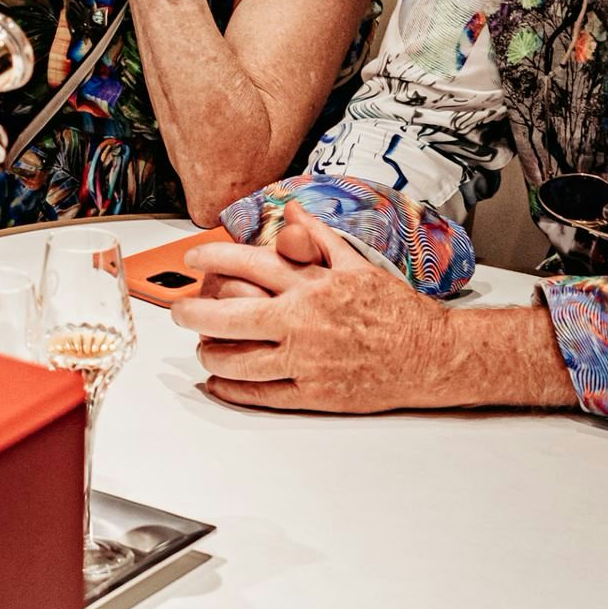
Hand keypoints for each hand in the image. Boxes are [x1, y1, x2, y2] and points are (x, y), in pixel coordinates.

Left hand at [173, 210, 458, 412]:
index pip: (249, 265)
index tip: (193, 258)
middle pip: (233, 317)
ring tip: (200, 349)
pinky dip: (235, 390)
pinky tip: (219, 384)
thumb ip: (318, 238)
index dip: (214, 258)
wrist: (431, 354)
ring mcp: (307, 361)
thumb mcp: (357, 263)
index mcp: (312, 286)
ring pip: (241, 361)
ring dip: (212, 355)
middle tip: (177, 312)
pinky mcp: (315, 394)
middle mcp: (304, 322)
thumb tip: (291, 214)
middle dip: (195, 313)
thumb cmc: (396, 309)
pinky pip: (264, 394)